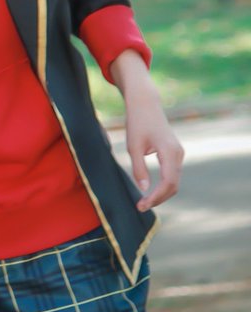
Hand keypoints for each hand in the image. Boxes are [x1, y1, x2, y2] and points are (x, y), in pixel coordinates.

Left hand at [109, 49, 183, 210]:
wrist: (145, 104)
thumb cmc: (137, 122)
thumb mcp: (133, 146)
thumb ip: (139, 168)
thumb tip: (143, 189)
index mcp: (170, 152)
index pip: (168, 182)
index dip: (156, 197)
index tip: (141, 205)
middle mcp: (178, 154)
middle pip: (173, 184)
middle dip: (159, 198)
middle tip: (140, 207)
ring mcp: (178, 153)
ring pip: (174, 180)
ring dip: (161, 193)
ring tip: (144, 202)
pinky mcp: (174, 153)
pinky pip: (172, 174)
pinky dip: (163, 185)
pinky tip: (151, 191)